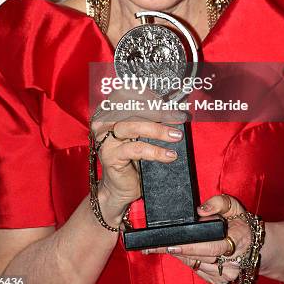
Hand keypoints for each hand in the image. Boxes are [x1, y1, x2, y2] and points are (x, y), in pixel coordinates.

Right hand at [91, 86, 186, 217]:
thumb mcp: (141, 135)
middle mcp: (104, 122)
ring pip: (134, 127)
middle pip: (134, 110)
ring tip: (176, 136)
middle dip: (160, 113)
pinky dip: (155, 151)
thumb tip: (173, 108)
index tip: (169, 101)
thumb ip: (150, 119)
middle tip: (179, 118)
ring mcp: (105, 138)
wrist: (120, 188)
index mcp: (110, 112)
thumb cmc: (132, 159)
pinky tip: (169, 155)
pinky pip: (137, 149)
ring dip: (158, 130)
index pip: (129, 96)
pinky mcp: (110, 155)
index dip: (149, 95)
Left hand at [142, 194, 251, 283]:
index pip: (212, 247)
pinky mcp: (219, 280)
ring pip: (196, 265)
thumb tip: (201, 210)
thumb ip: (218, 202)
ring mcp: (226, 274)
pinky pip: (198, 270)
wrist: (252, 244)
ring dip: (180, 256)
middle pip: (200, 258)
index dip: (190, 247)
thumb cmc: (240, 222)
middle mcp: (232, 261)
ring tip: (163, 246)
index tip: (171, 245)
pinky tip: (179, 252)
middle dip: (177, 251)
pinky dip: (188, 260)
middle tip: (155, 245)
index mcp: (237, 240)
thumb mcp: (233, 205)